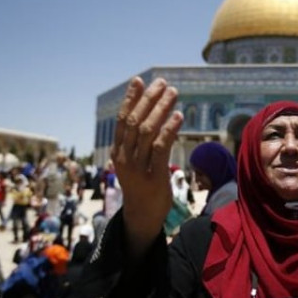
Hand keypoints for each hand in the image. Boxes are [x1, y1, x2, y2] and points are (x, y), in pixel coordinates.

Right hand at [111, 77, 182, 258]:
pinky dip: (169, 129)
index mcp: (119, 152)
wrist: (142, 216)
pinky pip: (160, 147)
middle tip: (163, 83)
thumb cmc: (142, 185)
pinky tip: (178, 116)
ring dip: (161, 109)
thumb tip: (151, 115)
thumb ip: (138, 142)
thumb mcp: (135, 162)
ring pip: (147, 131)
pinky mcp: (153, 176)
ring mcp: (137, 167)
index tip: (140, 80)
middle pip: (135, 121)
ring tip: (173, 93)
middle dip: (149, 99)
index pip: (123, 119)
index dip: (131, 99)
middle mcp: (125, 157)